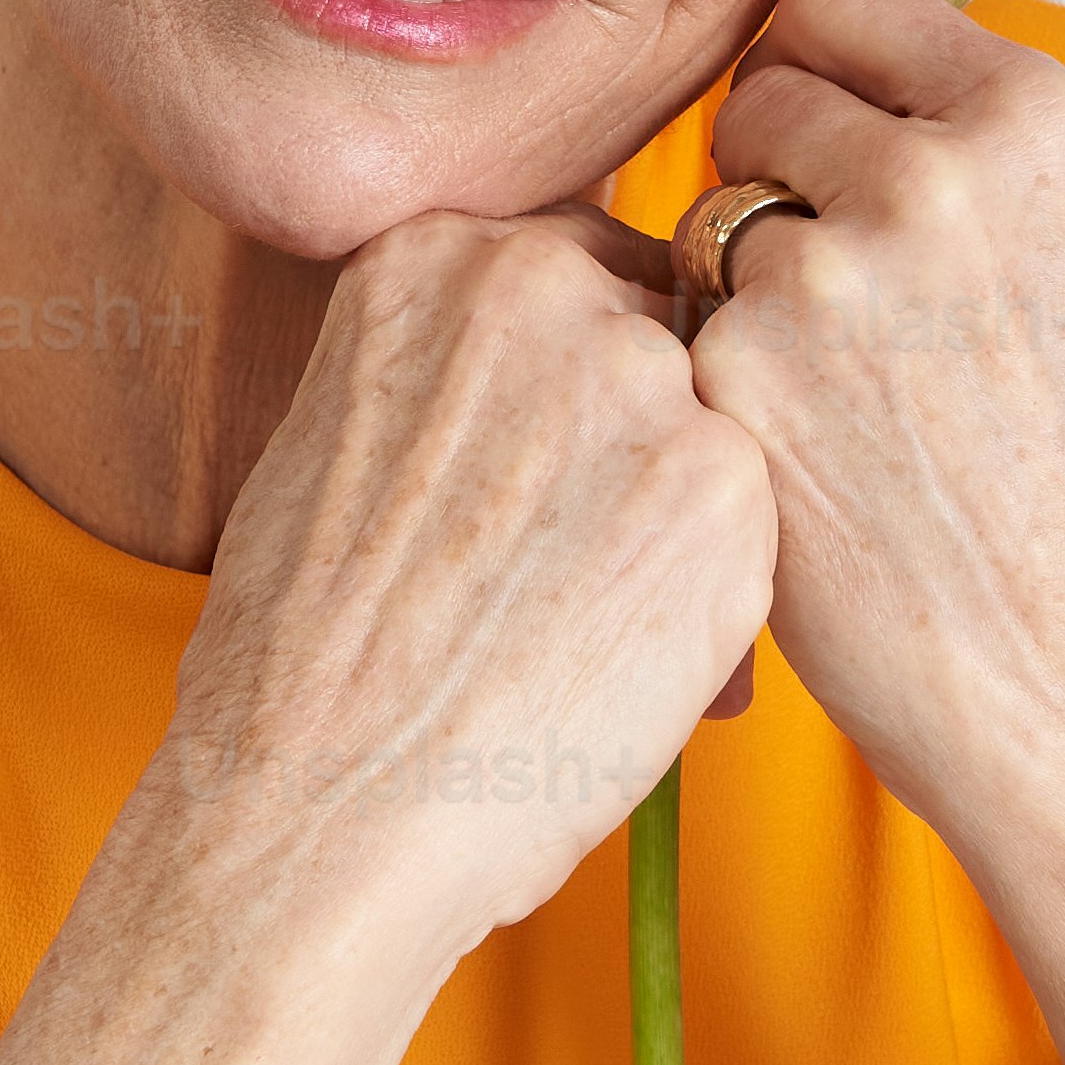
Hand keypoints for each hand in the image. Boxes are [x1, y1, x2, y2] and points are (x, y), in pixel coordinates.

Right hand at [163, 212, 776, 974]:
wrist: (319, 808)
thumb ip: (457, 376)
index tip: (552, 450)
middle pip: (657, 336)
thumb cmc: (308, 664)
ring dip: (676, 522)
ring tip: (581, 628)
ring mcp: (643, 383)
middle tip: (567, 563)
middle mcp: (543, 286)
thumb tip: (549, 391)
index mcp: (434, 256)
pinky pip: (755, 529)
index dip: (576, 374)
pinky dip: (711, 599)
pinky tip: (618, 665)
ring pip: (713, 433)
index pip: (575, 267)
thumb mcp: (342, 442)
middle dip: (634, 442)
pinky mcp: (726, 493)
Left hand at [683, 0, 1064, 857]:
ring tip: (846, 421)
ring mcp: (823, 273)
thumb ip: (982, 172)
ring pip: (707, 226)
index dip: (817, 68)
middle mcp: (936, 172)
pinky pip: (676, 340)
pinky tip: (805, 483)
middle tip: (836, 309)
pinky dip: (712, 401)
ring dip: (736, 300)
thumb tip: (867, 99)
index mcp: (1041, 123)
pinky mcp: (735, 380)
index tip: (823, 135)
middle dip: (770, 184)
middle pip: (760, 99)